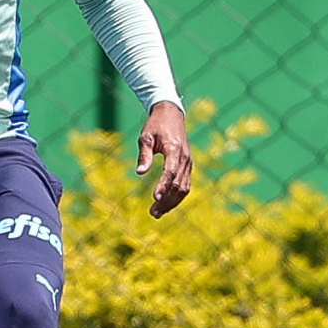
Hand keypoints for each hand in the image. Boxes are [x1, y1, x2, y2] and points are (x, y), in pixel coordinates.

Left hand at [136, 101, 191, 218]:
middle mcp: (185, 158)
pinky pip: (185, 185)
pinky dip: (176, 197)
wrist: (171, 114)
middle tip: (152, 213)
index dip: (163, 186)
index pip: (170, 171)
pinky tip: (165, 205)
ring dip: (171, 202)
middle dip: (166, 200)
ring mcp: (188, 163)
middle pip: (178, 184)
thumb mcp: (145, 137)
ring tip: (156, 213)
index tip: (154, 198)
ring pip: (184, 188)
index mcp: (174, 149)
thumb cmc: (155, 125)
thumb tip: (140, 173)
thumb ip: (144, 155)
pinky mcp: (187, 166)